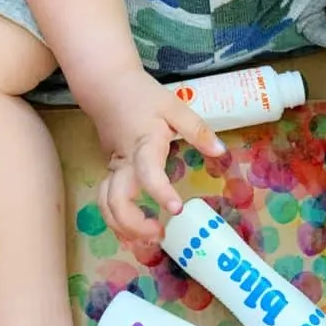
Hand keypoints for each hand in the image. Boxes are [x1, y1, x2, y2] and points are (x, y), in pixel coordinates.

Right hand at [92, 68, 225, 242]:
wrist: (106, 86)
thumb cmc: (142, 96)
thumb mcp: (174, 106)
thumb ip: (197, 129)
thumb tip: (220, 152)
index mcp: (143, 144)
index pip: (148, 172)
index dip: (160, 192)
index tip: (176, 210)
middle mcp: (124, 161)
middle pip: (116, 201)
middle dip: (134, 224)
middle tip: (161, 233)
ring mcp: (113, 168)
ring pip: (105, 205)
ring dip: (122, 228)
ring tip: (149, 239)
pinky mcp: (110, 170)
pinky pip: (107, 199)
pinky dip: (117, 219)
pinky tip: (135, 230)